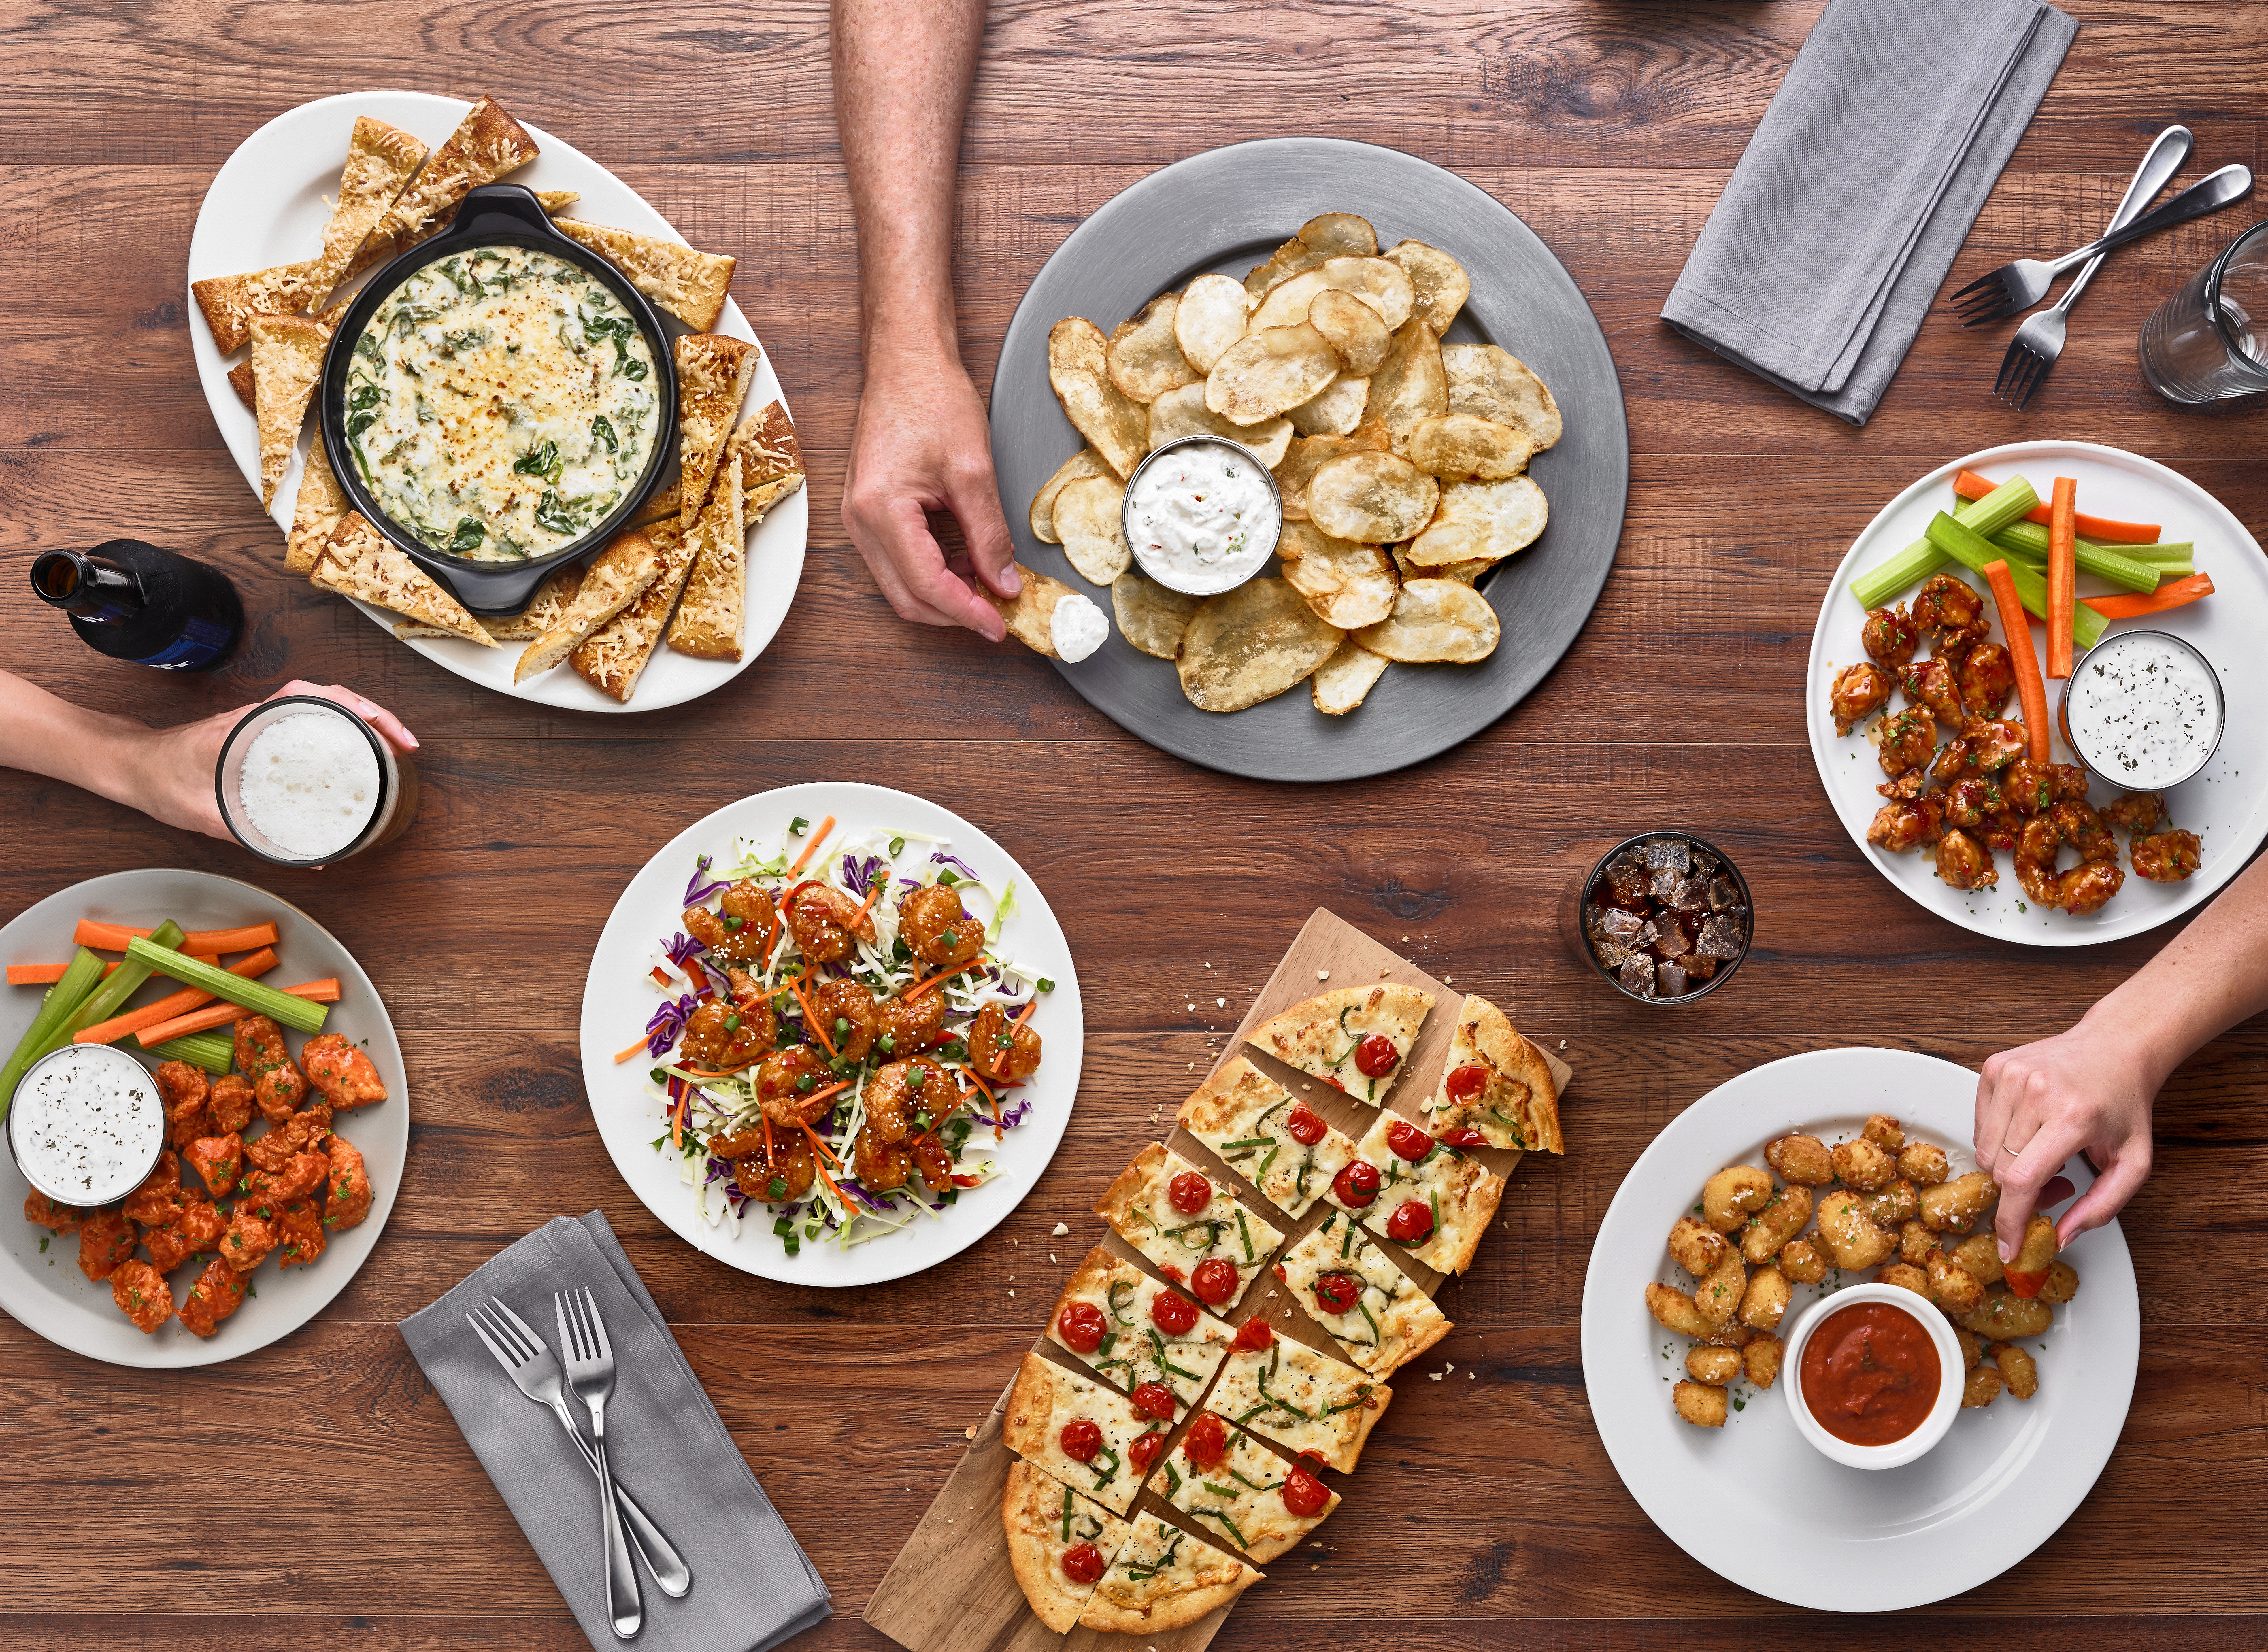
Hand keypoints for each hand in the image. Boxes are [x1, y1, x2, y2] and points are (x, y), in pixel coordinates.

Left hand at [134, 682, 418, 841]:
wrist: (130, 765)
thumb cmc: (161, 781)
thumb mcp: (205, 814)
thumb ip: (253, 838)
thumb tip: (310, 859)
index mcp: (250, 724)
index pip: (313, 695)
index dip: (358, 707)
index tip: (386, 731)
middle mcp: (260, 715)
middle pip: (332, 697)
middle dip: (376, 716)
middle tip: (404, 744)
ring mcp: (262, 721)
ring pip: (324, 705)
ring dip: (361, 720)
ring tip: (389, 747)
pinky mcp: (261, 731)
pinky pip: (309, 720)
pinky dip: (339, 730)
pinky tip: (351, 753)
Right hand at [841, 346, 1018, 640]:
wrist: (907, 363)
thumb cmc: (931, 399)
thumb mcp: (974, 470)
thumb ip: (989, 534)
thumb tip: (1004, 582)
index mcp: (880, 509)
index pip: (926, 585)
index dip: (967, 612)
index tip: (1000, 624)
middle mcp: (859, 520)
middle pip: (907, 598)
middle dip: (955, 612)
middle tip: (998, 614)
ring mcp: (859, 518)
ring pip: (901, 585)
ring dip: (945, 593)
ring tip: (987, 582)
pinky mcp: (869, 513)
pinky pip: (899, 562)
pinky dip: (933, 572)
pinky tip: (964, 561)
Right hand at [1974, 1014, 2158, 1259]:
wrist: (2117, 1047)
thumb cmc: (2124, 1105)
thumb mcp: (2133, 1164)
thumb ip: (2102, 1207)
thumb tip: (2059, 1237)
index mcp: (2073, 1116)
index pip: (2022, 1180)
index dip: (2011, 1220)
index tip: (2009, 1246)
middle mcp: (2036, 1091)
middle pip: (2000, 1169)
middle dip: (2020, 1192)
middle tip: (2053, 1184)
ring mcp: (2010, 1075)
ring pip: (1984, 1148)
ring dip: (2008, 1165)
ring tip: (2042, 1155)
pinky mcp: (1994, 1067)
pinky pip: (1979, 1123)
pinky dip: (1998, 1138)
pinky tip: (2028, 1130)